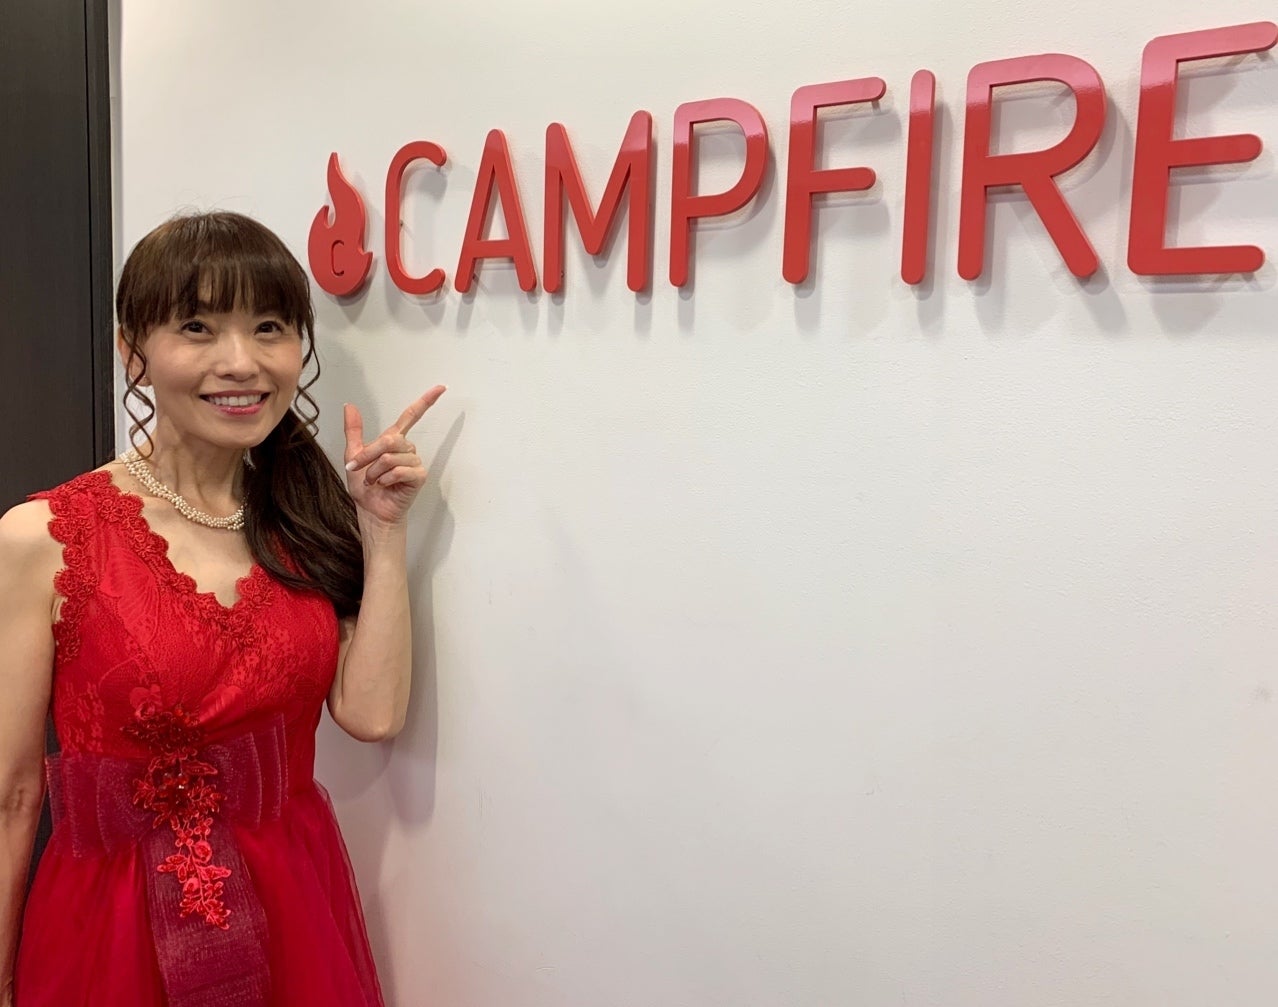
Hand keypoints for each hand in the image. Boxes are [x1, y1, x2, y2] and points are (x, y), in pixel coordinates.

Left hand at [343, 385, 445, 528]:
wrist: (370, 510)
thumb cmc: (366, 487)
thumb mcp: (353, 455)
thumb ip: (354, 430)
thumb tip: (350, 406)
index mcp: (394, 441)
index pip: (411, 416)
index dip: (426, 401)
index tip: (441, 388)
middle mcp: (407, 449)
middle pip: (390, 439)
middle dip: (369, 455)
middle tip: (356, 467)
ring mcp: (415, 462)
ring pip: (391, 457)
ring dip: (375, 471)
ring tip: (374, 481)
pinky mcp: (419, 476)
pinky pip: (400, 470)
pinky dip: (386, 479)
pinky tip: (385, 485)